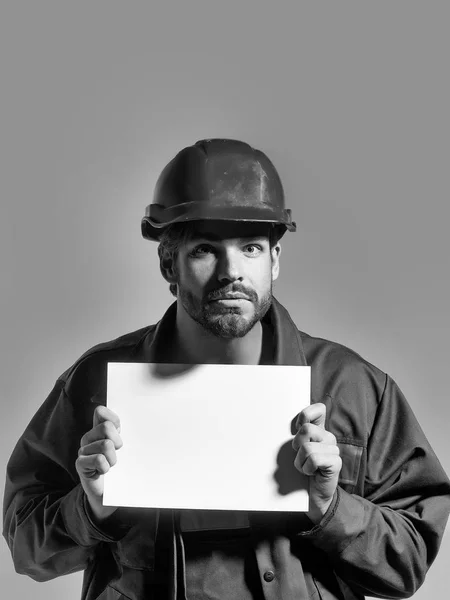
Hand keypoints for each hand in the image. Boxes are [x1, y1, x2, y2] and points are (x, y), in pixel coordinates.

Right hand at [75, 405, 121, 521]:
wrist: (111, 494)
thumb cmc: (120, 468)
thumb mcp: (125, 448)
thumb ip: (125, 433)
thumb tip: (135, 420)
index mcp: (98, 429)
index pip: (100, 411)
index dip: (113, 419)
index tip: (120, 431)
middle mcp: (89, 437)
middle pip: (106, 427)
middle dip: (117, 442)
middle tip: (116, 453)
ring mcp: (83, 450)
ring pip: (105, 444)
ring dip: (113, 458)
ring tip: (110, 465)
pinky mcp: (80, 464)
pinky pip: (99, 459)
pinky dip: (106, 467)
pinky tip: (103, 472)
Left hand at [292, 403, 341, 523]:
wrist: (311, 498)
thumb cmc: (299, 472)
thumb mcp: (294, 450)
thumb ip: (293, 434)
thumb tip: (280, 421)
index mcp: (319, 430)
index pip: (318, 409)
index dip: (305, 415)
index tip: (296, 429)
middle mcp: (328, 437)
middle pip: (306, 428)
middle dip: (297, 445)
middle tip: (300, 457)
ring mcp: (334, 449)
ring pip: (307, 447)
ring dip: (300, 461)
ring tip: (305, 468)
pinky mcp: (336, 463)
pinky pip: (314, 458)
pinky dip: (307, 468)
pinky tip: (311, 473)